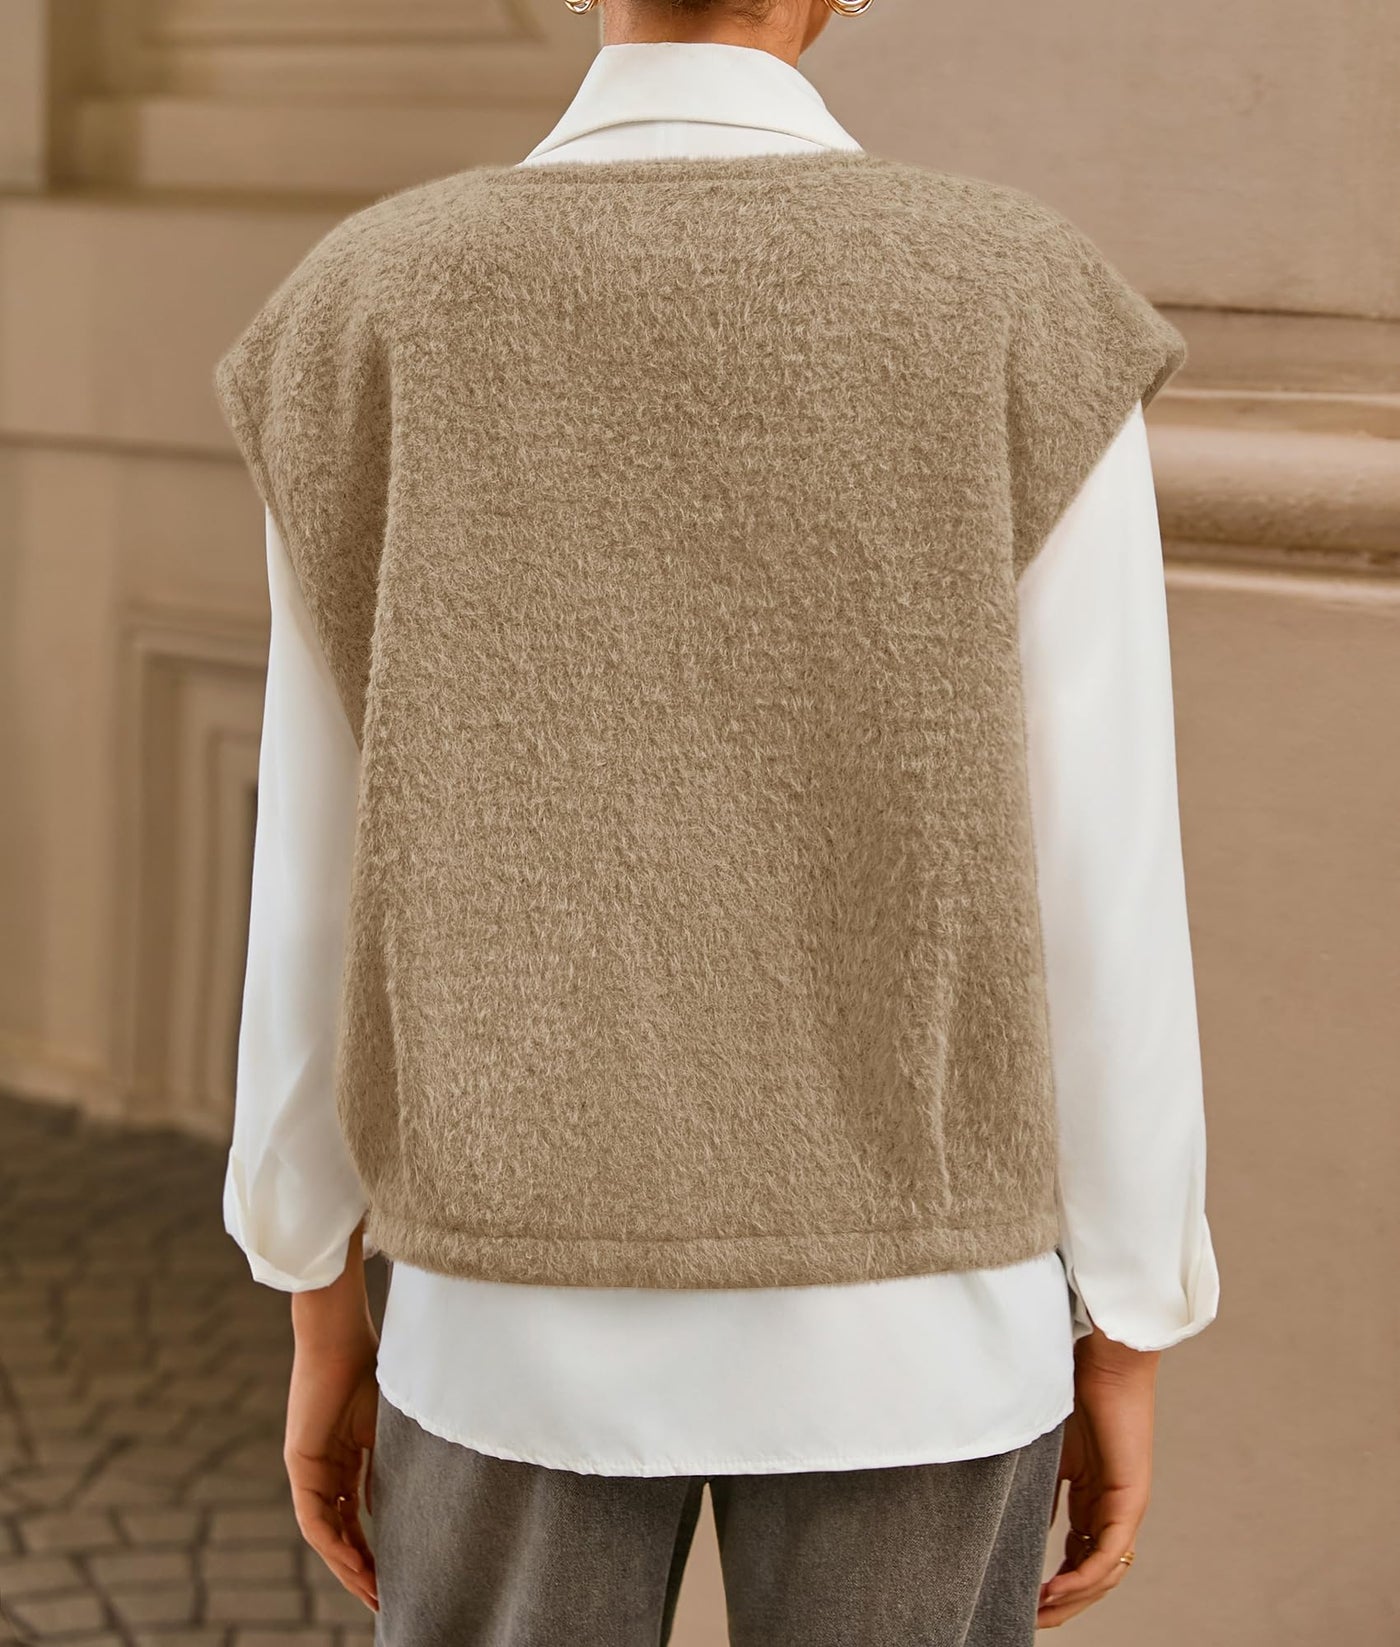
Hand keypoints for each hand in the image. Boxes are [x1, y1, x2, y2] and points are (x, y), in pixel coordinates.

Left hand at [285, 1222, 379, 1612]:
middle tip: (382, 1598)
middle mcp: (326, 1469)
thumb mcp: (386, 1425)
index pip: (356, 1515)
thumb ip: (388, 1463)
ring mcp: (311, 1468)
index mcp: (346, 1458)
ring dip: (347, 1565)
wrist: (342, 1336)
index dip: (373, 1546)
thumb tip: (396, 1505)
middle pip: (340, 1532)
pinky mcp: (300, 1463)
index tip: (393, 1574)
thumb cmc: (372, 1366)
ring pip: (326, 1532)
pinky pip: (314, 1517)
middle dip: (360, 1567)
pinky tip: (354, 1562)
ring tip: (371, 1591)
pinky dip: (334, 1543)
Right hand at [1038, 1325, 1158, 1627]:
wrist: (1101, 1355)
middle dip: (1062, 1602)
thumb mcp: (1045, 1445)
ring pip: (1103, 1573)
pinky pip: (1108, 1554)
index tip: (1024, 1598)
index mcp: (1093, 1494)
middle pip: (1092, 1573)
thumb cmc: (1072, 1384)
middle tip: (1031, 1619)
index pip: (1078, 1555)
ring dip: (1072, 1599)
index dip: (1054, 1582)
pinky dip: (1083, 1579)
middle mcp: (1112, 1506)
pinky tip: (1056, 1591)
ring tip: (1039, 1612)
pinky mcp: (1129, 1499)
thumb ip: (1037, 1482)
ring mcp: (1124, 1505)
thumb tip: (1014, 1515)